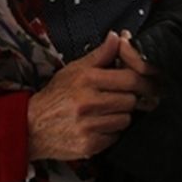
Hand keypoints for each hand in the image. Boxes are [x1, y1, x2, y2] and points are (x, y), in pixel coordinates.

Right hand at [27, 31, 155, 160]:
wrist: (31, 126)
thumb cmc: (55, 96)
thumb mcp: (74, 69)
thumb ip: (101, 54)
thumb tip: (119, 36)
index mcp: (87, 79)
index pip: (130, 79)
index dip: (145, 81)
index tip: (150, 83)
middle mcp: (88, 102)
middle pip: (131, 100)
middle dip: (130, 98)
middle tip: (122, 98)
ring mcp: (88, 125)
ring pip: (126, 119)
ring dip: (121, 116)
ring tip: (106, 112)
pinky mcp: (89, 145)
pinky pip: (115, 136)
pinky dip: (111, 132)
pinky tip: (98, 126)